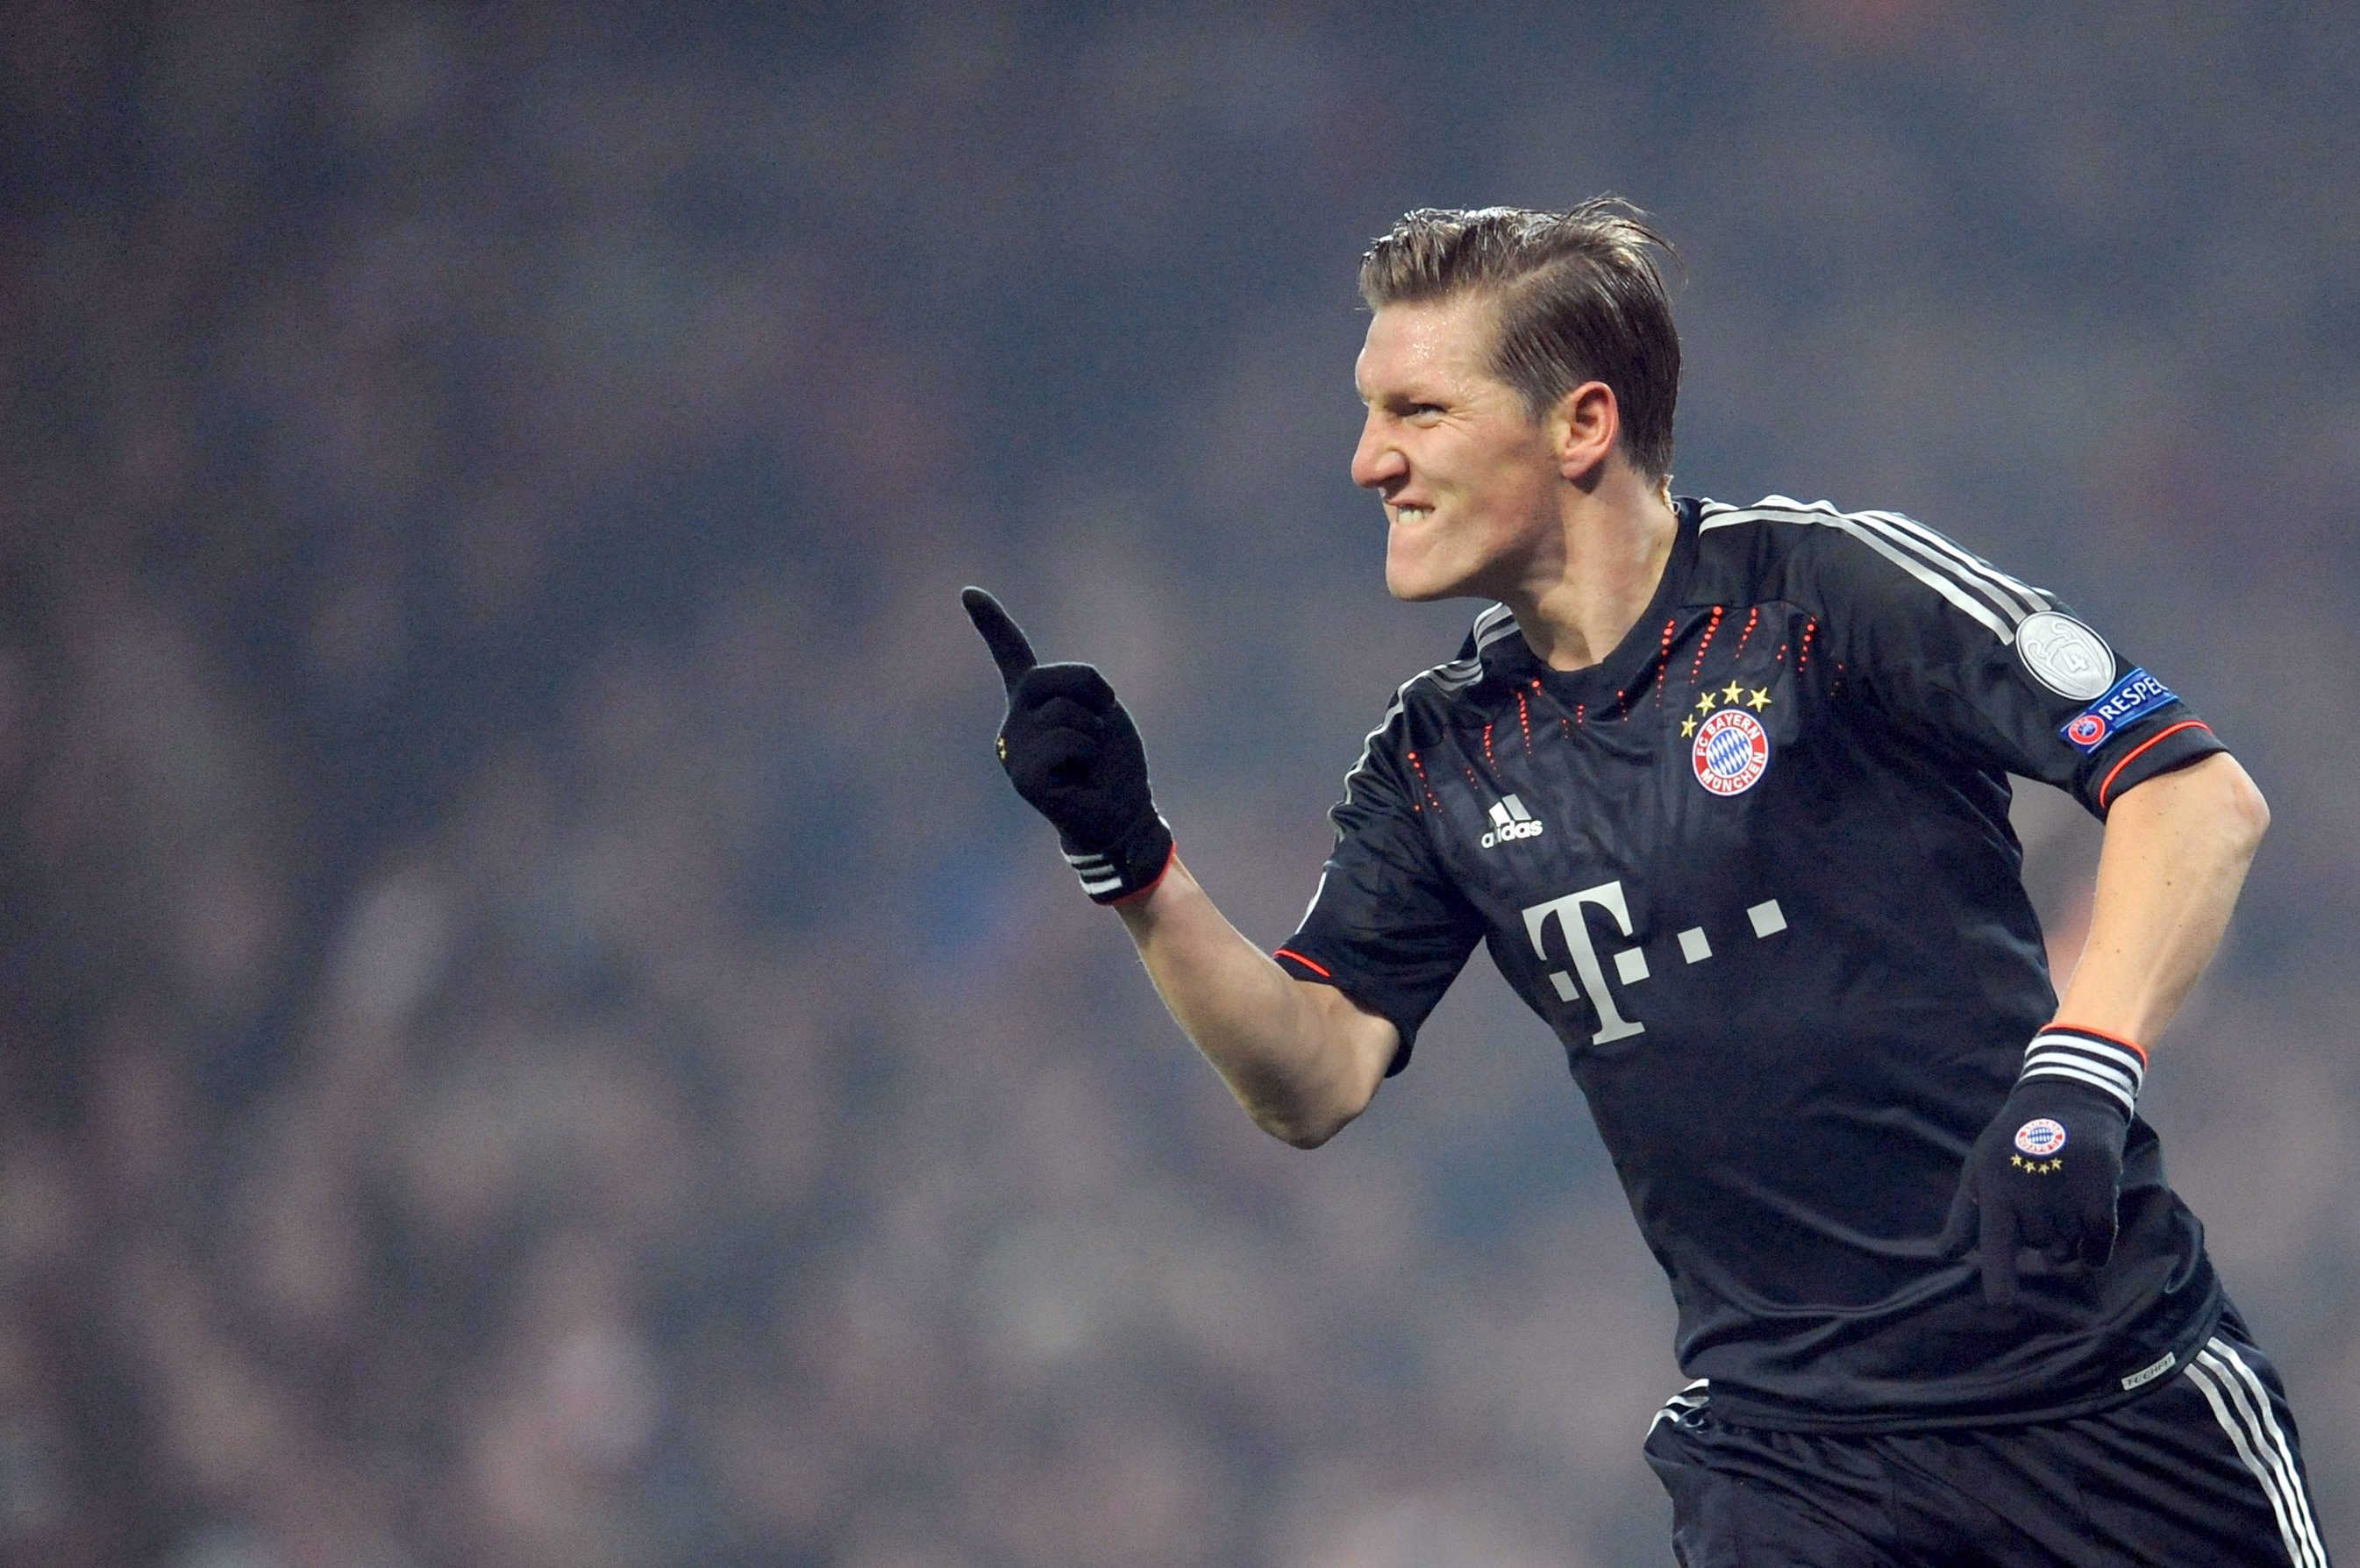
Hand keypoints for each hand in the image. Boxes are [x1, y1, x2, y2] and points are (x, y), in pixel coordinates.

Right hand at [963, 587, 1173, 902]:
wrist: (1120, 816)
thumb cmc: (1113, 764)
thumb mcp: (1102, 713)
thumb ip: (1078, 692)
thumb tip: (1073, 709)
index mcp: (1033, 702)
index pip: (1010, 652)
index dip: (992, 622)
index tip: (969, 592)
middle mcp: (1014, 722)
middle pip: (1050, 679)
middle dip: (1091, 697)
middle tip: (1098, 734)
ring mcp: (1014, 749)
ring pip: (1064, 713)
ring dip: (1094, 733)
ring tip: (1089, 762)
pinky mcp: (1022, 776)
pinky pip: (1065, 742)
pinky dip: (1087, 754)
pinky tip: (1079, 777)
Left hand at [1938, 1026, 2142, 1306]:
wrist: (2067, 1098)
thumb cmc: (2013, 1142)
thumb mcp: (1980, 1170)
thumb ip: (1965, 1216)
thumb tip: (1944, 1255)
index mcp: (1996, 1188)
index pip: (1995, 1240)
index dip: (1999, 1274)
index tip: (2001, 1304)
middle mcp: (2031, 1194)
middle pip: (2040, 1248)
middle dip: (2042, 1232)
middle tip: (2041, 1190)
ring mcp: (2067, 1193)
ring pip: (2069, 1248)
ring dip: (2069, 1234)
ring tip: (2063, 1192)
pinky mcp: (2102, 1192)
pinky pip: (2099, 1244)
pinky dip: (2096, 1247)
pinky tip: (2092, 1223)